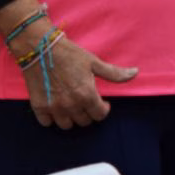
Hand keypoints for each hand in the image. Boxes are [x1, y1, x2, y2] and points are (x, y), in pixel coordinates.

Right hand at [21, 34, 137, 129]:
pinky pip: (47, 123)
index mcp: (86, 95)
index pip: (100, 115)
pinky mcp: (39, 107)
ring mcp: (54, 107)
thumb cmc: (69, 54)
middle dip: (88, 113)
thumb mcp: (94, 62)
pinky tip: (55, 107)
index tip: (102, 103)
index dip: (103, 109)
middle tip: (86, 102)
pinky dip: (52, 118)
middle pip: (84, 122)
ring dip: (71, 118)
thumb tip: (135, 73)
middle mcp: (71, 105)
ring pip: (67, 125)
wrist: (39, 48)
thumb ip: (114, 73)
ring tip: (72, 106)